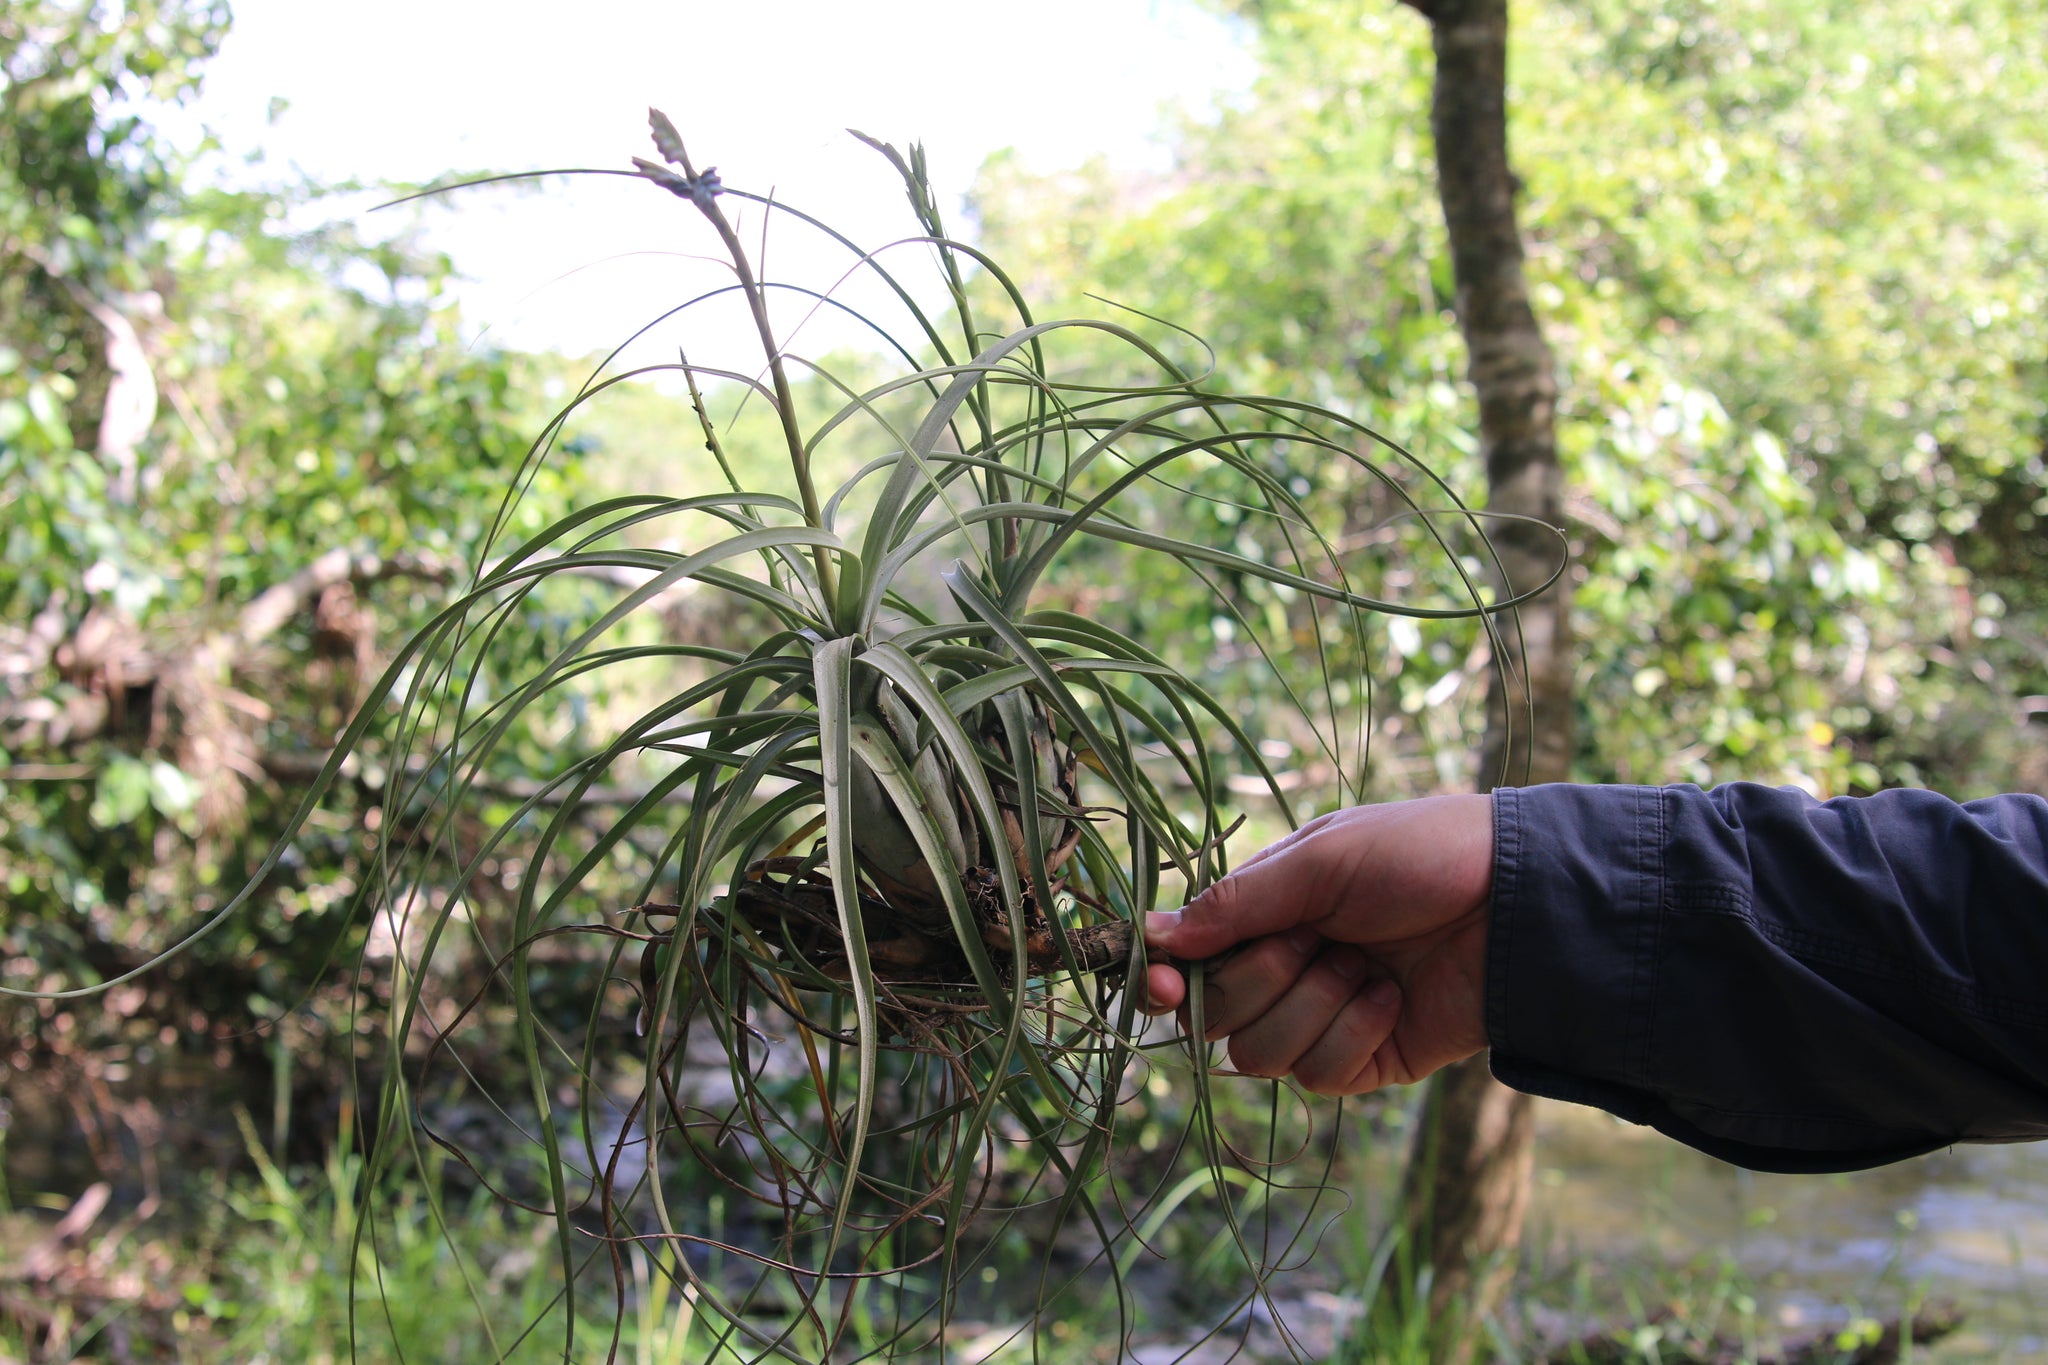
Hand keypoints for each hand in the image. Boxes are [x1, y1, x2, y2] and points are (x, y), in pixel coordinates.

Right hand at [1142, 794, 1493, 1095]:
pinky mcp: (1366, 1062)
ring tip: (1366, 965)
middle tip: (1315, 938)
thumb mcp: (1321, 859)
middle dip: (1261, 978)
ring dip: (1312, 1005)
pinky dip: (1353, 1031)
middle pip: (1217, 1015)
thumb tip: (1151, 936)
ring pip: (1260, 1056)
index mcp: (1265, 913)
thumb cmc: (1419, 855)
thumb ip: (1234, 902)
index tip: (1161, 984)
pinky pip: (1319, 1074)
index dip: (1165, 979)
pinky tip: (1392, 997)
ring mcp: (1324, 1019)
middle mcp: (1285, 970)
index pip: (1187, 962)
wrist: (1515, 903)